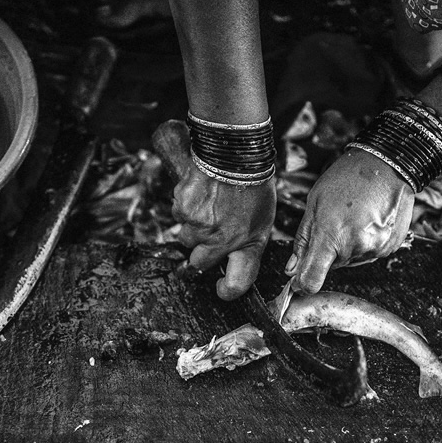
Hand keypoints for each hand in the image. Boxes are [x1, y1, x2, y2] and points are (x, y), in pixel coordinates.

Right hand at [173, 165, 275, 299]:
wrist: (234, 152)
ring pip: (186, 237)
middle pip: (199, 262)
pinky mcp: (183, 210)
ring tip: (209, 204)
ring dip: (193, 226)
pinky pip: (178, 214)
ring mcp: (200, 226)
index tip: (223, 288)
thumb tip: (237, 256)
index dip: (228, 290)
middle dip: (202, 250)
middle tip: (211, 230)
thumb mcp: (263, 217)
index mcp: (247, 243)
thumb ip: (248, 240)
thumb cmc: (253, 183)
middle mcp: (221, 240)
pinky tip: (201, 191)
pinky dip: (186, 205)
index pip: (237, 283)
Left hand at [287, 148, 414, 293]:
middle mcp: (355, 246)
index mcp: (331, 235)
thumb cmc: (348, 178)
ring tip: (354, 218)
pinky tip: (367, 221)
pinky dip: (365, 243)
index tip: (299, 281)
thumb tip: (292, 270)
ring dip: (348, 247)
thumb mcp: (315, 203)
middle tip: (336, 222)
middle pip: (332, 266)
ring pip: (350, 260)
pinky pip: (368, 254)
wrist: (387, 164)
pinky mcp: (389, 248)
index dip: (302, 284)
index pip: (312, 279)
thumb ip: (303, 240)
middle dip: (329, 251)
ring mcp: (375, 248)